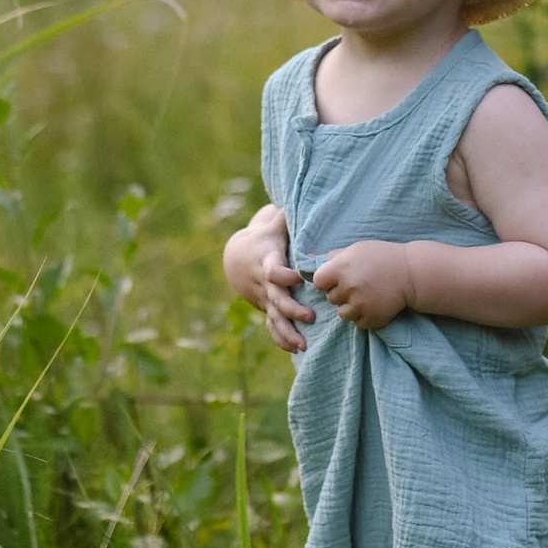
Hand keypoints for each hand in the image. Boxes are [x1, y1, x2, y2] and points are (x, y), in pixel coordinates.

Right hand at [226, 202, 313, 353]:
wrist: (238, 259)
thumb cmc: (264, 239)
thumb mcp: (272, 226)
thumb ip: (286, 216)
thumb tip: (303, 196)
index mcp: (268, 263)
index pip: (274, 271)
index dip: (285, 274)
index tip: (301, 277)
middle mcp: (265, 285)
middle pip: (276, 299)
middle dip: (291, 309)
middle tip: (310, 316)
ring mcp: (265, 299)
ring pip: (274, 319)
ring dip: (288, 332)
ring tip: (303, 345)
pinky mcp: (266, 308)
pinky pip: (272, 327)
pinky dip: (282, 339)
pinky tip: (296, 350)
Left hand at [308, 240, 413, 329]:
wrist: (411, 273)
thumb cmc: (381, 257)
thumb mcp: (356, 249)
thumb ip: (332, 256)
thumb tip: (307, 259)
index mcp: (341, 267)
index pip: (318, 281)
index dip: (327, 280)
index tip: (338, 277)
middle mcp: (349, 286)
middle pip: (330, 298)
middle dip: (340, 293)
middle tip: (358, 284)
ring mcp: (360, 304)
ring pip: (342, 313)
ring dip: (350, 306)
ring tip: (366, 295)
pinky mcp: (371, 318)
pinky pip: (357, 322)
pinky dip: (363, 316)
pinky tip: (373, 303)